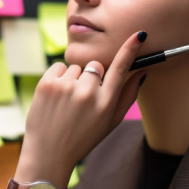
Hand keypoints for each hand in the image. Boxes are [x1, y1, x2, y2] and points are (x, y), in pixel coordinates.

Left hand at [16, 31, 147, 185]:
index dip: (130, 50)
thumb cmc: (83, 138)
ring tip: (67, 102)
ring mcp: (65, 87)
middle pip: (96, 65)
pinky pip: (59, 66)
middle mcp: (87, 93)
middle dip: (92, 76)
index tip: (139, 35)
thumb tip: (141, 72)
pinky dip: (58, 77)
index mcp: (105, 103)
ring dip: (73, 79)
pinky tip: (56, 97)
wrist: (48, 154)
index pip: (121, 69)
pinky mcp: (47, 84)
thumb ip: (128, 96)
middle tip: (83, 98)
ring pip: (76, 67)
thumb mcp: (110, 122)